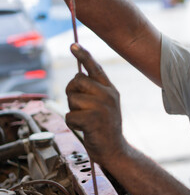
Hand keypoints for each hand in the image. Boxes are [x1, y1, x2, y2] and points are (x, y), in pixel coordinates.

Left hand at [65, 44, 123, 166]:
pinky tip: (85, 129)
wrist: (115, 149)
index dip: (83, 55)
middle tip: (80, 107)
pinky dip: (73, 124)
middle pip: (77, 81)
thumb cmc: (105, 128)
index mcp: (111, 90)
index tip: (73, 45)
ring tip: (86, 120)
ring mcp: (101, 106)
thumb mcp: (106, 105)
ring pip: (72, 99)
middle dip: (72, 93)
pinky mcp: (93, 119)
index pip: (95, 68)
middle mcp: (108, 95)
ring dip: (73, 111)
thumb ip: (95, 91)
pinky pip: (70, 115)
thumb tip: (77, 77)